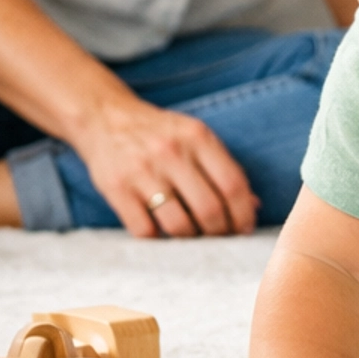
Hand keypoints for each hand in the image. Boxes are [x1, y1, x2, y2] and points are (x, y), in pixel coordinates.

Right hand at [76, 96, 258, 237]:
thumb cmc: (160, 133)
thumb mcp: (195, 137)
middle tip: (220, 238)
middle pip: (209, 210)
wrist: (105, 117)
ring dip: (191, 240)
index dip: (243, 214)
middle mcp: (171, 152)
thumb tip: (253, 206)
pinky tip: (163, 234)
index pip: (232, 185)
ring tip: (193, 238)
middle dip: (220, 233)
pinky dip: (159, 240)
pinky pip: (145, 231)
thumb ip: (224, 168)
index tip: (244, 229)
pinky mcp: (117, 188)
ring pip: (179, 225)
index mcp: (197, 137)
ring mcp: (142, 171)